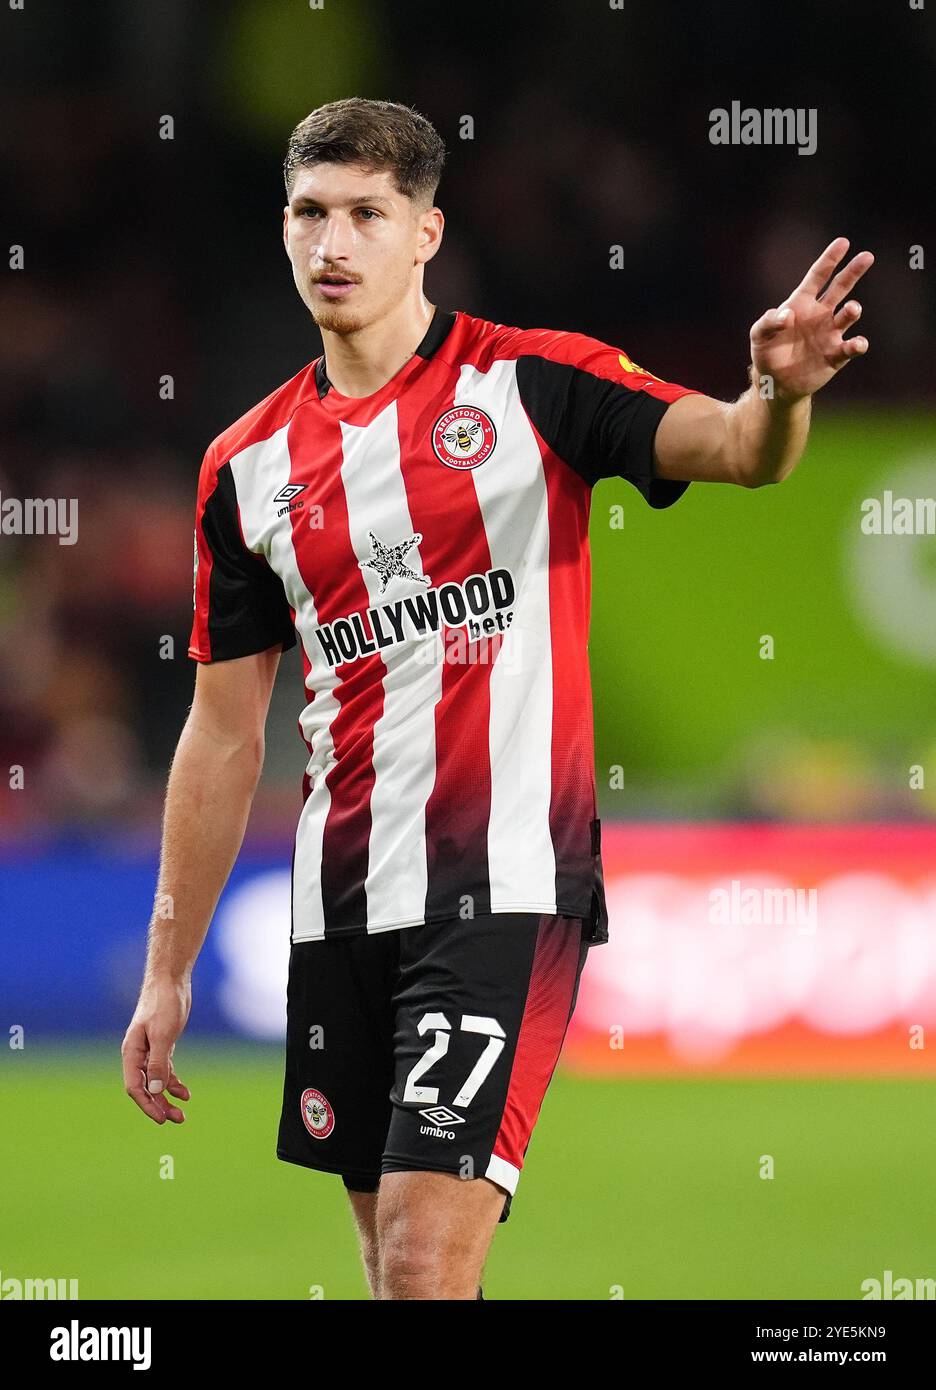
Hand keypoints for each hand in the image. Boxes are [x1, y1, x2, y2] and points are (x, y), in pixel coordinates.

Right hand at [121, 976, 191, 1123]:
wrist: (170, 981)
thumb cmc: (163, 1004)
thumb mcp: (163, 1035)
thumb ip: (158, 1062)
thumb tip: (155, 1090)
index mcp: (131, 1052)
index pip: (135, 1087)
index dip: (147, 1104)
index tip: (162, 1118)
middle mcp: (138, 1054)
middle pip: (145, 1088)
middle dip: (159, 1105)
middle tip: (176, 1120)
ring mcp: (149, 1051)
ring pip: (155, 1082)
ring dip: (167, 1097)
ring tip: (182, 1113)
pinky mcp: (162, 1045)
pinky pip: (165, 1071)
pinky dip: (173, 1083)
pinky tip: (185, 1093)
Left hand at [749, 237, 873, 402]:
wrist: (775, 383)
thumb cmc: (766, 353)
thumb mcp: (758, 335)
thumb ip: (768, 322)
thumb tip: (787, 314)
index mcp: (802, 304)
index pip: (818, 277)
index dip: (829, 259)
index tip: (843, 243)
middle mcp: (820, 315)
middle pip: (840, 288)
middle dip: (853, 272)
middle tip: (867, 257)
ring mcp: (830, 334)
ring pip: (848, 316)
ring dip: (852, 310)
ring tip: (851, 309)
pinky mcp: (836, 355)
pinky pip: (851, 347)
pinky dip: (857, 345)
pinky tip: (857, 344)